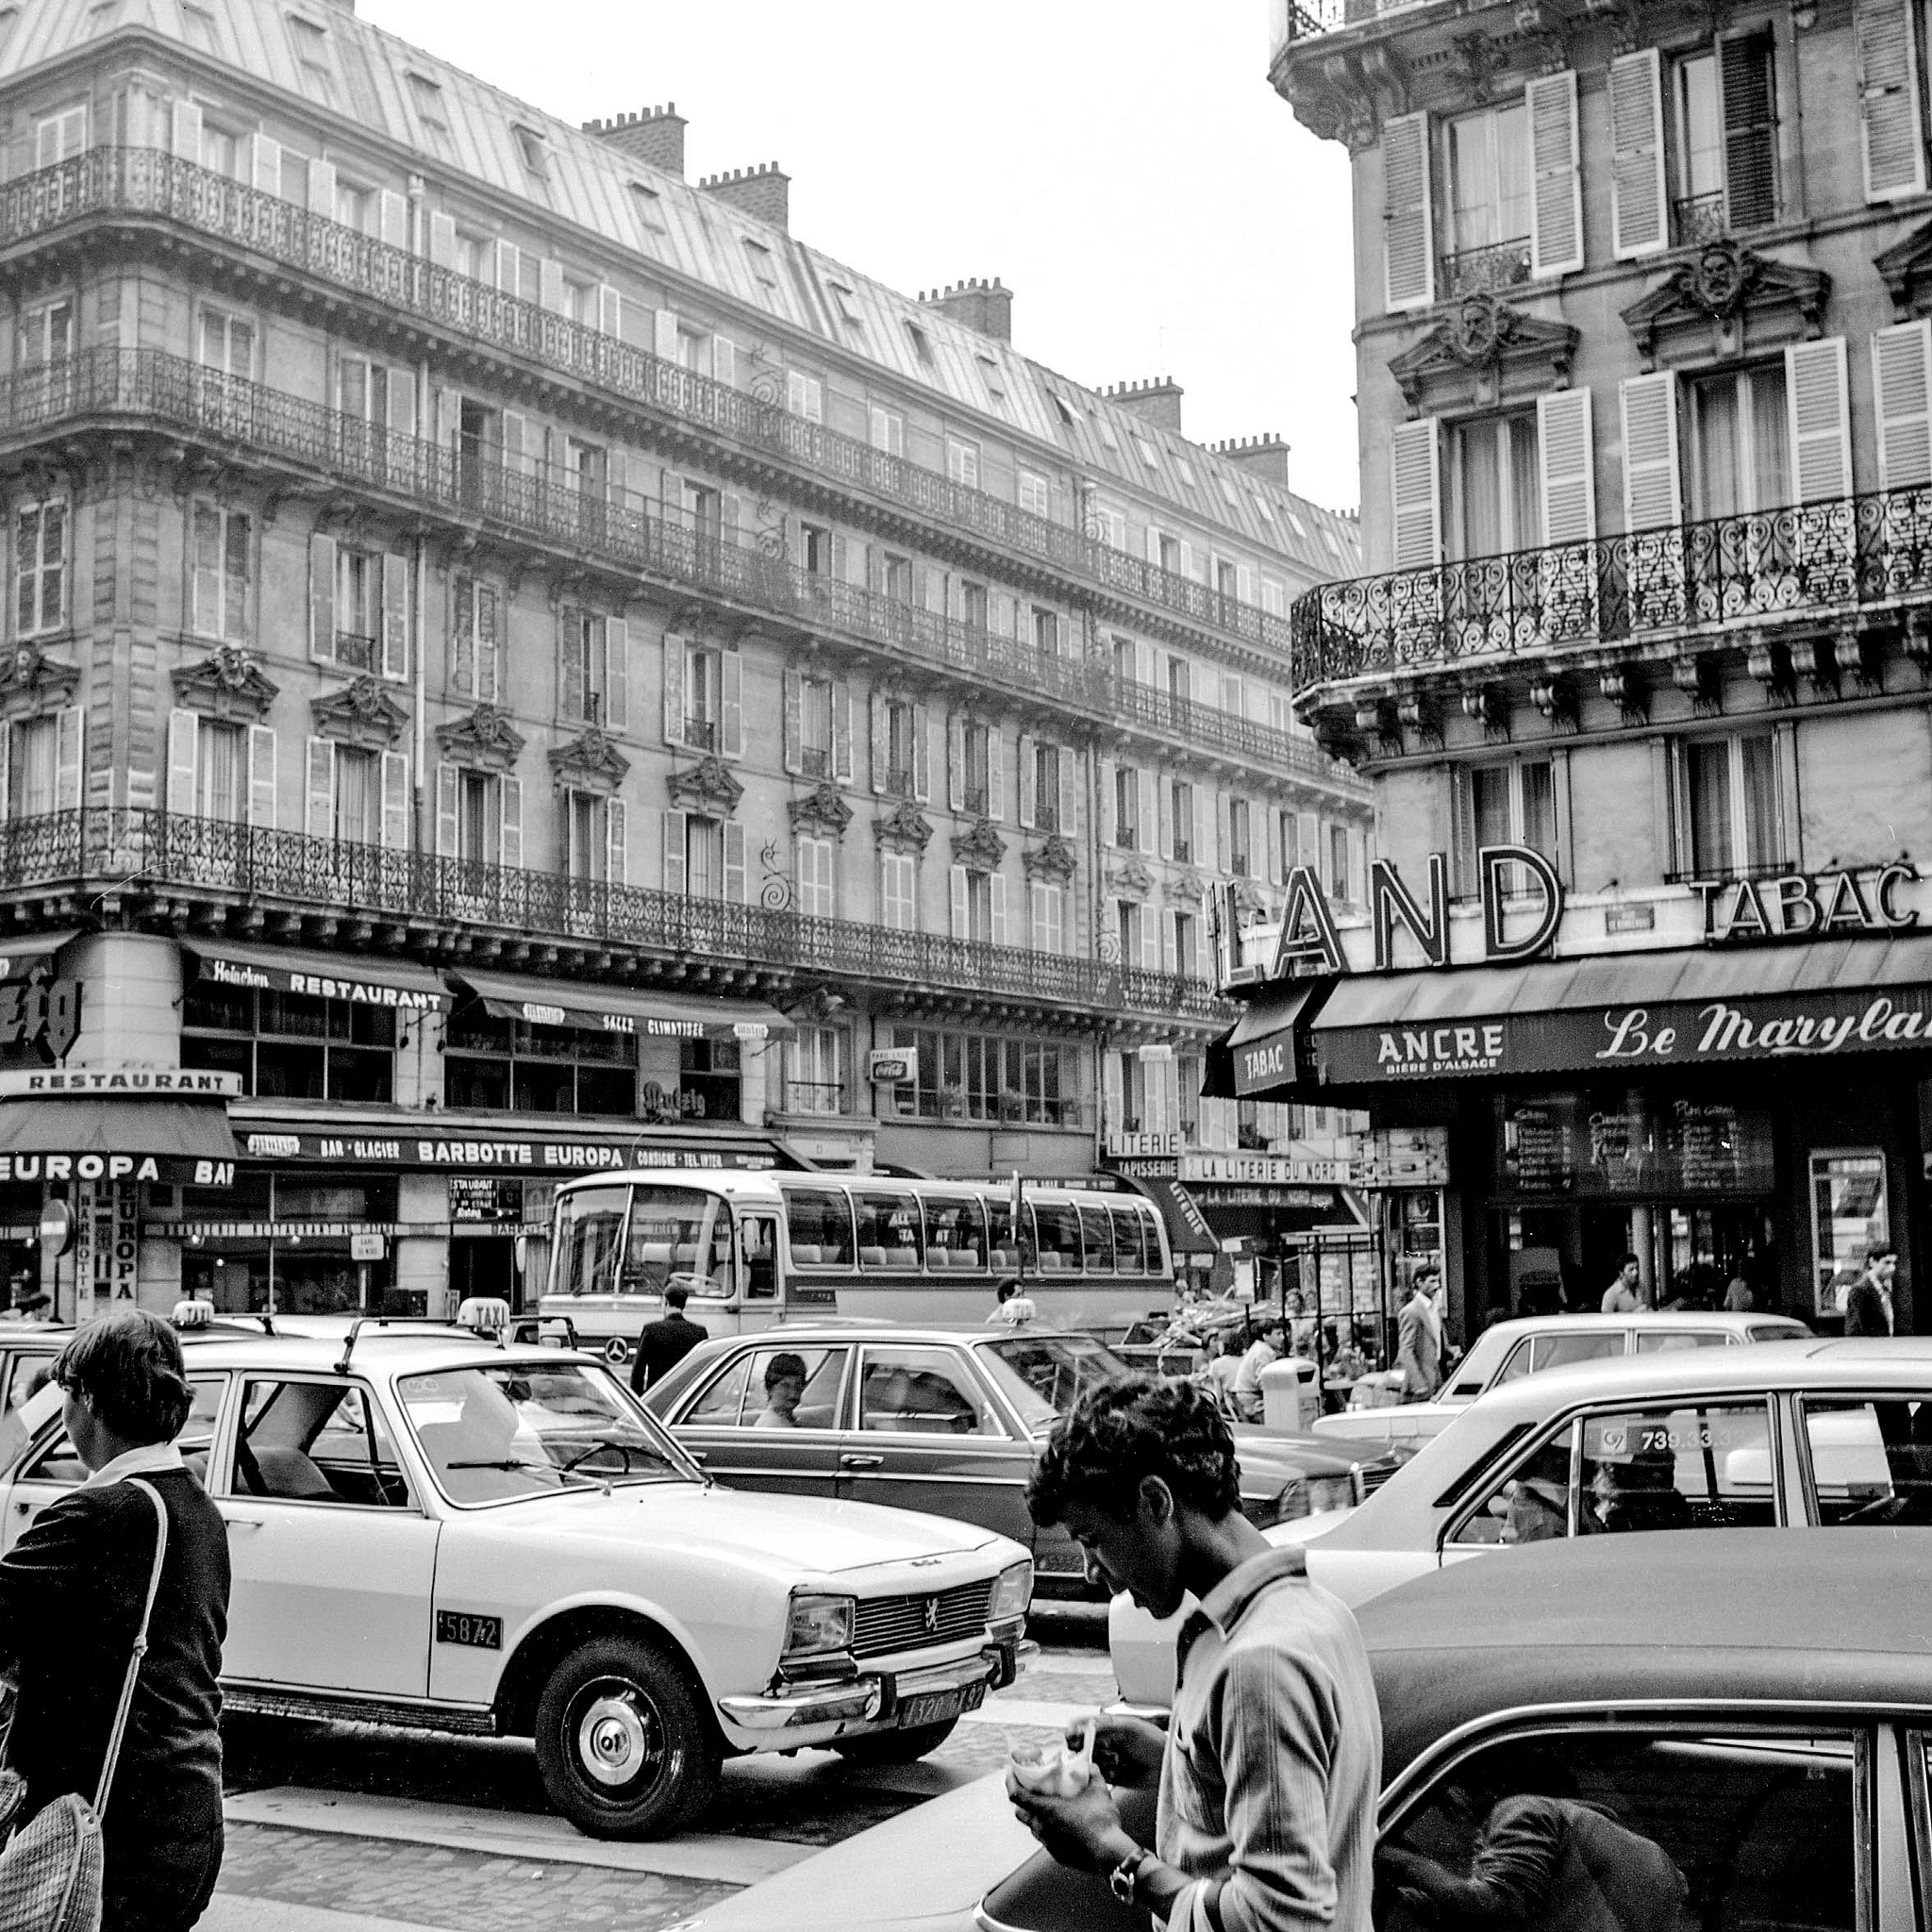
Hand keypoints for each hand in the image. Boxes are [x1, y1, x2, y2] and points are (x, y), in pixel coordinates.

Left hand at [1005, 1764, 1127, 1873]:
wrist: (1109, 1856)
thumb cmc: (1101, 1823)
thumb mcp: (1099, 1792)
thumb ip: (1093, 1775)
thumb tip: (1091, 1766)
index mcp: (1046, 1811)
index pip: (1016, 1795)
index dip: (1011, 1781)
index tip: (1012, 1771)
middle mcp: (1042, 1828)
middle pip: (1021, 1813)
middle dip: (1023, 1799)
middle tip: (1033, 1788)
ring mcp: (1049, 1844)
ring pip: (1034, 1827)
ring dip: (1038, 1815)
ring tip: (1052, 1805)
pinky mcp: (1057, 1855)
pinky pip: (1048, 1839)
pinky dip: (1051, 1829)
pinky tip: (1066, 1824)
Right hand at [1070, 1711, 1165, 1788]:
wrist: (1167, 1764)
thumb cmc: (1153, 1741)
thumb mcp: (1131, 1727)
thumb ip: (1109, 1725)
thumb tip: (1088, 1725)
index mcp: (1107, 1727)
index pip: (1084, 1726)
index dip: (1075, 1731)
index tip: (1072, 1736)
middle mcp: (1104, 1743)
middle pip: (1081, 1745)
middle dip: (1081, 1749)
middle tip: (1086, 1752)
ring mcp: (1106, 1760)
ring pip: (1087, 1762)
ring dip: (1094, 1762)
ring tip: (1113, 1760)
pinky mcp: (1111, 1777)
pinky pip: (1098, 1777)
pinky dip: (1102, 1775)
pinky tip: (1115, 1771)